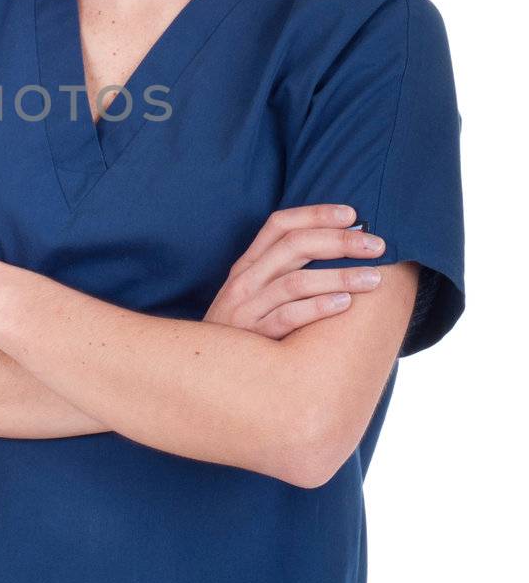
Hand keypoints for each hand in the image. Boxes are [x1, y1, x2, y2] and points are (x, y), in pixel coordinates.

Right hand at [205, 204, 386, 337]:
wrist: (205, 370)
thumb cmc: (241, 329)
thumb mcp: (252, 292)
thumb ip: (281, 271)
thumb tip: (336, 251)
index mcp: (247, 264)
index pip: (280, 224)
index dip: (316, 213)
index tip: (352, 213)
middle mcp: (245, 280)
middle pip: (294, 246)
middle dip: (340, 241)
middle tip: (377, 245)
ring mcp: (247, 307)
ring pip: (296, 281)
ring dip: (340, 276)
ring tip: (373, 278)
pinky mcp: (253, 336)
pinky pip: (288, 317)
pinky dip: (318, 307)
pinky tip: (345, 304)